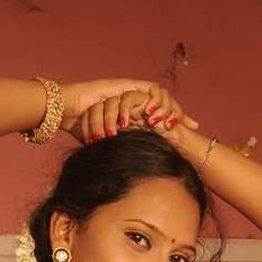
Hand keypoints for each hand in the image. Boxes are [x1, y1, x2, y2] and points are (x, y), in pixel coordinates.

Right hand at [62, 79, 197, 145]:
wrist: (69, 112)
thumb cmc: (84, 131)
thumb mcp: (110, 146)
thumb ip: (124, 152)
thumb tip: (137, 175)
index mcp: (136, 118)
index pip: (161, 120)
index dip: (176, 126)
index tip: (189, 136)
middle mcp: (137, 105)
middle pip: (167, 105)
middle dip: (180, 115)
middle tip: (192, 125)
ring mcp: (134, 93)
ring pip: (161, 95)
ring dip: (170, 108)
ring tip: (174, 123)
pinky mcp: (128, 86)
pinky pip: (150, 89)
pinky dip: (157, 99)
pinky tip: (159, 112)